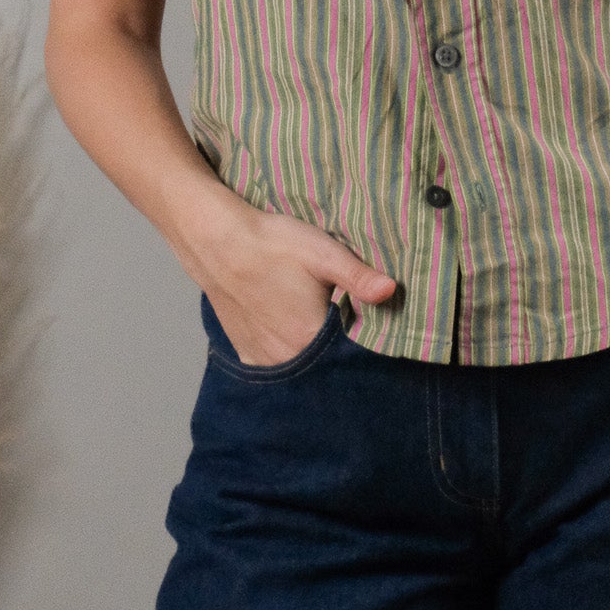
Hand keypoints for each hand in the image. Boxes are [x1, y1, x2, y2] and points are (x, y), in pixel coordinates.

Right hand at [196, 196, 398, 366]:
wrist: (218, 241)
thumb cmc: (272, 244)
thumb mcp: (322, 253)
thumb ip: (358, 276)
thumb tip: (392, 291)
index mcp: (310, 337)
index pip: (350, 354)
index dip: (362, 341)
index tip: (365, 324)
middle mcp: (287, 357)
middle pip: (325, 364)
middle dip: (337, 350)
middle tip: (339, 321)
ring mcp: (264, 358)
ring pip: (301, 368)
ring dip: (312, 356)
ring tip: (315, 327)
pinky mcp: (246, 351)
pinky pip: (275, 366)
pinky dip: (286, 358)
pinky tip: (290, 337)